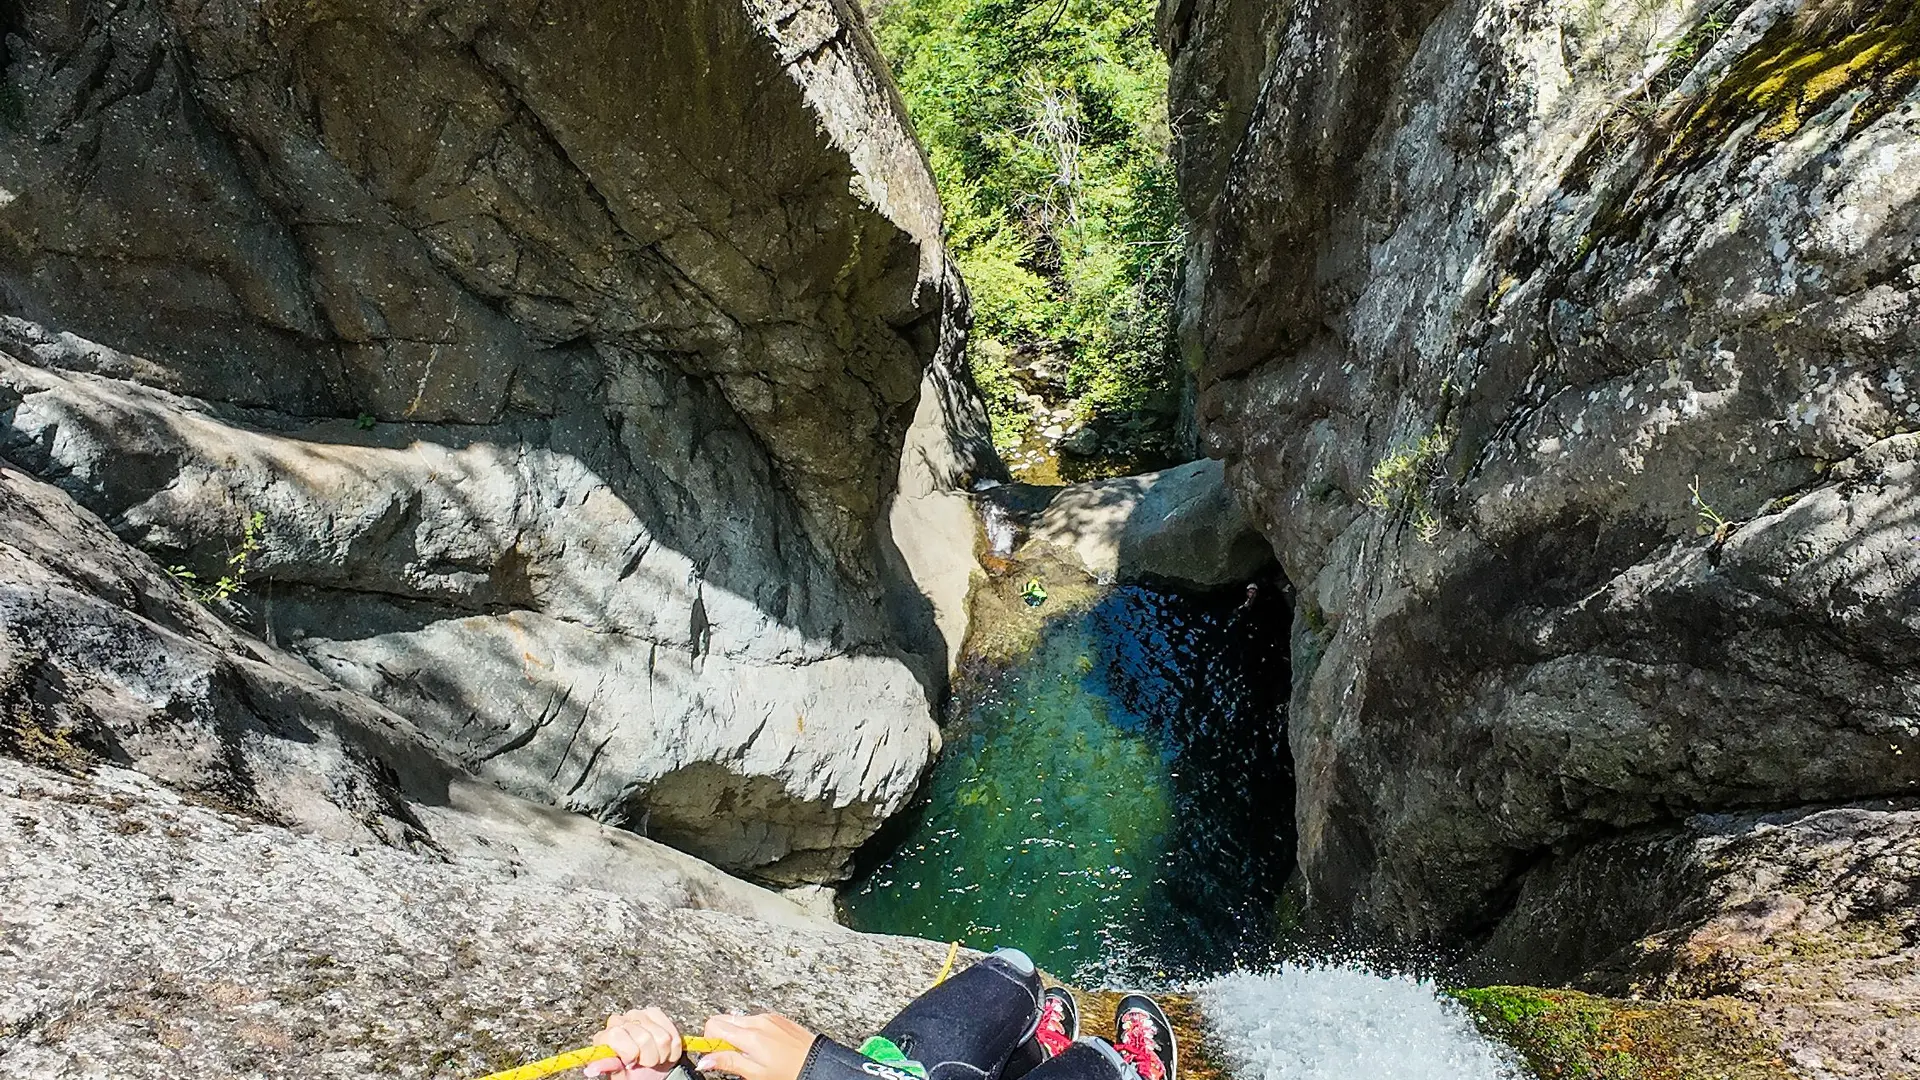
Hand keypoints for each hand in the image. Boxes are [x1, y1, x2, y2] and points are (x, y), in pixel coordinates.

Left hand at [586, 1007, 683, 1078]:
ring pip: (662, 1037)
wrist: (648, 1072)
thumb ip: (609, 1066)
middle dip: (648, 1057)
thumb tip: (592, 1069)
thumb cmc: (631, 1074)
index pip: (617, 1035)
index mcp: (605, 1036)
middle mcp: (619, 1021)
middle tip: (643, 1062)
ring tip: (653, 1057)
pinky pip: (673, 1033)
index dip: (629, 1053)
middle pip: (643, 1038)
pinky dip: (672, 1049)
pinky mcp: (655, 1013)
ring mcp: (637, 1014)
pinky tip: (662, 1050)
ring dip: (661, 1054)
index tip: (630, 1063)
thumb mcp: (619, 1075)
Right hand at [695, 1013, 816, 1079]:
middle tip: (732, 1055)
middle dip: (721, 1036)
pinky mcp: (777, 1017)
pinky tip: (763, 1047)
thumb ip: (729, 1063)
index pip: (713, 1025)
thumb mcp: (756, 1073)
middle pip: (724, 1019)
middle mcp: (758, 1021)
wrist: (818, 1063)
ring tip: (751, 1054)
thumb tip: (705, 1060)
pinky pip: (755, 1019)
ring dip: (737, 1034)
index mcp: (750, 1036)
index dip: (709, 1040)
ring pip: (739, 1019)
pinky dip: (752, 1031)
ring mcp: (768, 1017)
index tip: (714, 1054)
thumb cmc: (790, 1071)